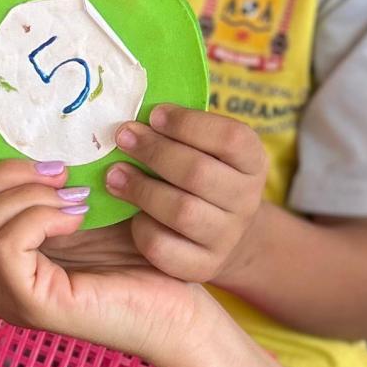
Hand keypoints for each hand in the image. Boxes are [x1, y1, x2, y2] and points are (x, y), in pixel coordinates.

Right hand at [0, 139, 221, 366]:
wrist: (179, 307)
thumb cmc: (137, 256)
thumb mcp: (79, 204)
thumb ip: (42, 182)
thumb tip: (17, 135)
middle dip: (1, 175)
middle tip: (58, 171)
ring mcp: (5, 297)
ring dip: (26, 194)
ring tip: (74, 196)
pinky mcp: (28, 304)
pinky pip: (4, 242)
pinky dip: (39, 216)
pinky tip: (77, 217)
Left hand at [98, 105, 267, 285]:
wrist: (219, 233)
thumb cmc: (198, 174)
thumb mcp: (205, 148)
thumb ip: (180, 128)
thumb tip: (131, 100)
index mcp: (252, 161)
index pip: (230, 138)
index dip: (188, 124)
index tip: (153, 114)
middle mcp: (246, 200)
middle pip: (199, 173)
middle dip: (154, 152)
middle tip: (123, 136)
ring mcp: (227, 237)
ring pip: (182, 211)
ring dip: (141, 188)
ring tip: (114, 174)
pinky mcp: (202, 266)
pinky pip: (164, 247)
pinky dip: (142, 228)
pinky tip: (132, 215)